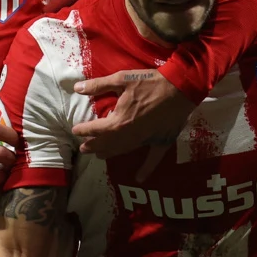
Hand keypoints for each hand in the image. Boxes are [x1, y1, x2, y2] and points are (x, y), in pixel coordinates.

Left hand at [71, 70, 194, 180]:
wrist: (181, 88)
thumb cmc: (151, 82)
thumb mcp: (122, 78)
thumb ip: (99, 85)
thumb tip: (77, 88)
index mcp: (120, 120)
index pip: (96, 129)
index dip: (84, 130)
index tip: (76, 131)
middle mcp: (130, 134)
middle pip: (108, 143)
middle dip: (94, 146)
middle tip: (84, 149)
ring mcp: (146, 140)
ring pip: (124, 150)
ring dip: (110, 153)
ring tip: (100, 156)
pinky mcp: (161, 141)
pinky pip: (152, 158)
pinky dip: (146, 169)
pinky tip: (139, 178)